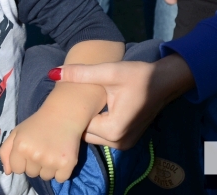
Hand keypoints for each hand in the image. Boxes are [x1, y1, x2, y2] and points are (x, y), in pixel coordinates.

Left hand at [0, 99, 86, 181]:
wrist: (63, 115)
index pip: (17, 169)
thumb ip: (6, 151)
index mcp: (21, 147)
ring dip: (48, 168)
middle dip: (35, 164)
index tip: (29, 152)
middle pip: (31, 174)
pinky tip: (61, 158)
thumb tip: (8, 172)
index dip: (22, 161)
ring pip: (45, 177)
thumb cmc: (37, 124)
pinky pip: (60, 179)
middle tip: (42, 149)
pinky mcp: (67, 164)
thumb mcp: (17, 132)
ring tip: (52, 152)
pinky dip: (61, 172)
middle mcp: (35, 155)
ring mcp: (52, 160)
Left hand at [56, 55, 194, 149]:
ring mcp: (124, 144)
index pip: (79, 126)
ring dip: (87, 122)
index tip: (61, 100)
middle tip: (67, 101)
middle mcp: (118, 143)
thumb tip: (52, 73)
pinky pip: (103, 136)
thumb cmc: (138, 76)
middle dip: (77, 120)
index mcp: (113, 130)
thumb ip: (80, 74)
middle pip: (85, 134)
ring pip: (93, 136)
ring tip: (78, 104)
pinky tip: (91, 109)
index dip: (69, 113)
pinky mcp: (127, 140)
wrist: (165, 81)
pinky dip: (96, 125)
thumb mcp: (109, 72)